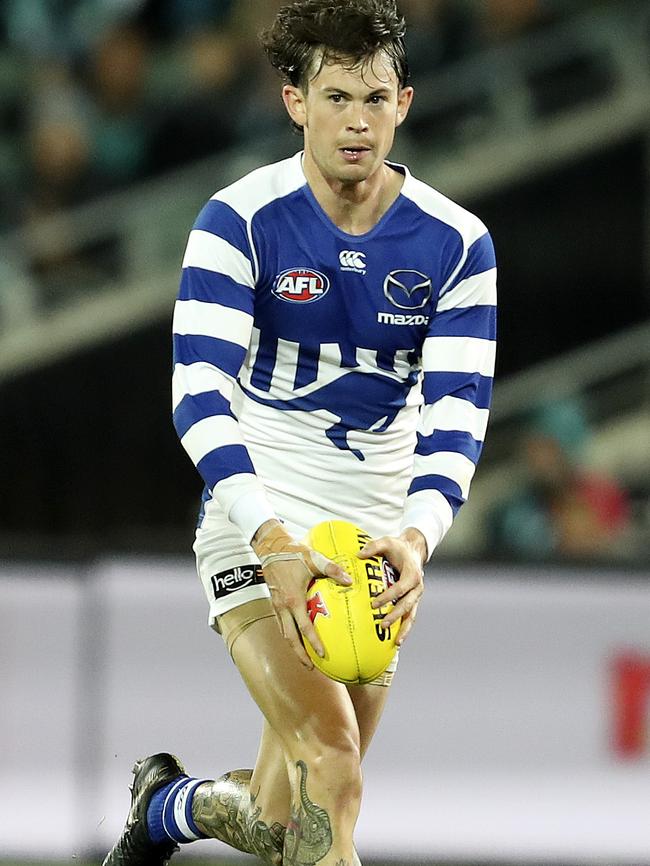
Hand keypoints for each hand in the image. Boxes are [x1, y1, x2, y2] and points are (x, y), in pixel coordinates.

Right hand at [252, 519, 351, 667]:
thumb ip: (332, 570)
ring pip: (284, 632)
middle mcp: (282, 606)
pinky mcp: (274, 602)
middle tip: (311, 668)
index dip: (313, 643)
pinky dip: (289, 634)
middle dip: (300, 655)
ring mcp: (276, 605)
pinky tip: (297, 636)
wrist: (270, 547)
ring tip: (304, 657)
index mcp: (293, 600)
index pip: (304, 628)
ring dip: (294, 646)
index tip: (322, 654)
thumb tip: (349, 580)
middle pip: (290, 638)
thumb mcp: (314, 559)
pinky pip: (281, 623)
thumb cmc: (293, 552)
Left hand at [358, 527, 426, 645]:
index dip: (388, 596)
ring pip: (412, 615)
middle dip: (395, 616)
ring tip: (396, 642)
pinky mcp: (413, 600)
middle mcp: (417, 587)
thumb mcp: (387, 541)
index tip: (374, 604)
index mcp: (412, 574)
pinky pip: (410, 616)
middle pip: (407, 605)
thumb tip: (359, 555)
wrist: (413, 550)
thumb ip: (373, 546)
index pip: (400, 588)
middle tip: (382, 624)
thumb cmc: (398, 547)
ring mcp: (416, 595)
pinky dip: (405, 628)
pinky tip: (397, 640)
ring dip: (404, 628)